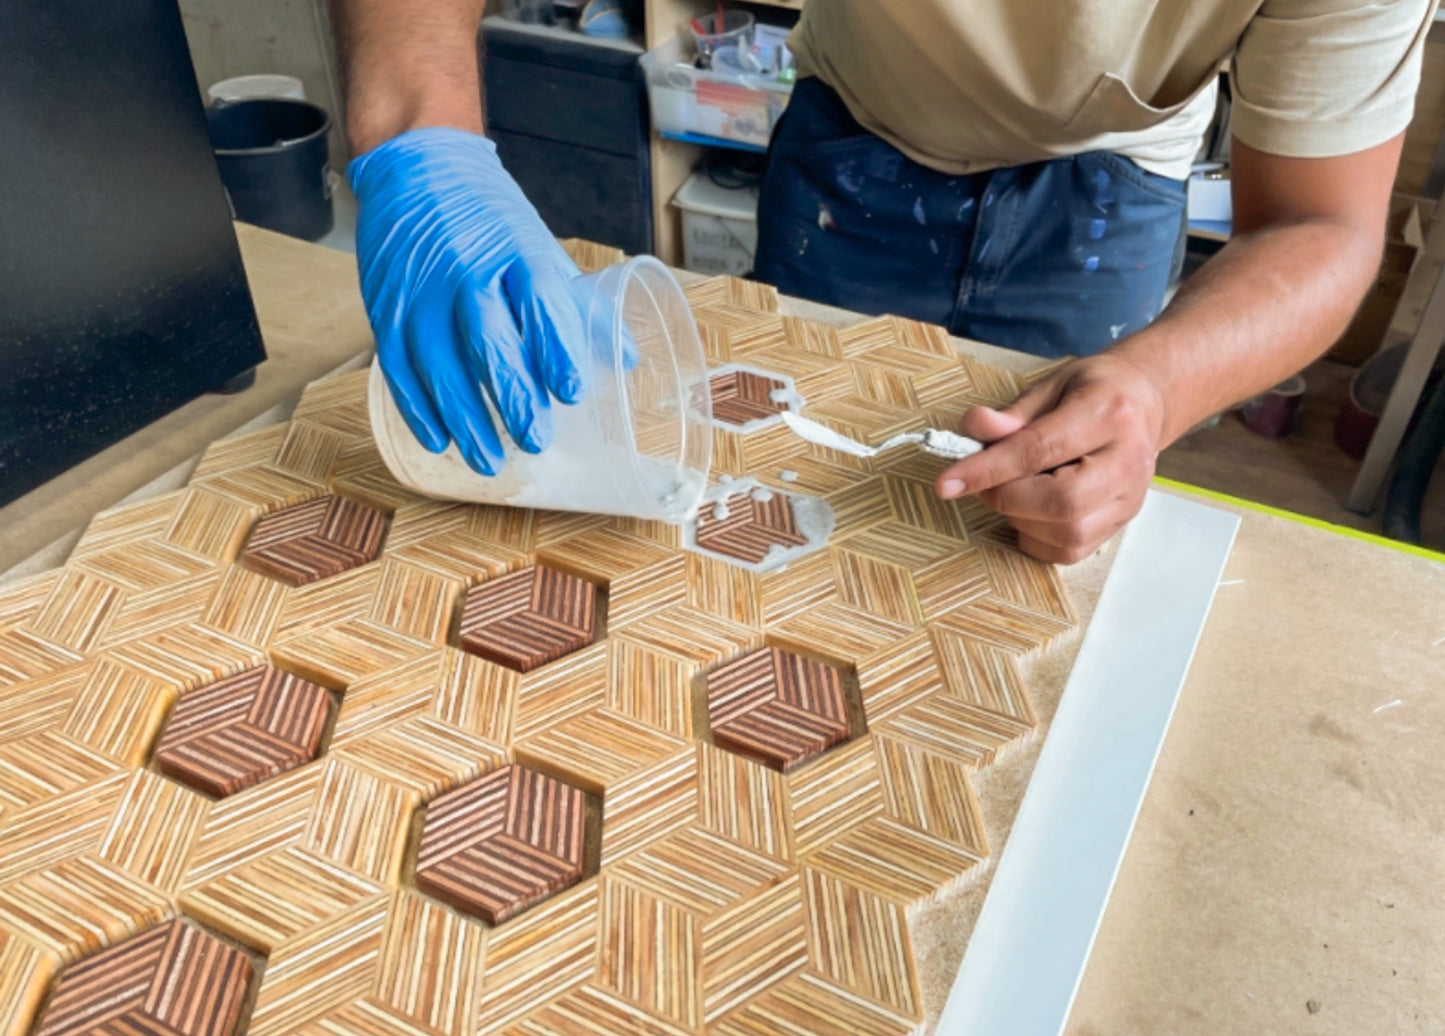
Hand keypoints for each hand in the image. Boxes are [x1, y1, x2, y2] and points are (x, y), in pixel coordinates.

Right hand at [349, 127, 585, 474]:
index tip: (571, 392)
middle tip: (537, 439)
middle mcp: (465, 271)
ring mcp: (420, 293)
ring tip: (490, 461)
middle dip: (513, 395)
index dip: (557, 349)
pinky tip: (439, 440)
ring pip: (439, 365)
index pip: (540, 301)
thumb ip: (579, 307)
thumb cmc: (488, 219)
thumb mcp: (539, 248)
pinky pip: (399, 368)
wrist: (415, 169)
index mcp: (515, 251)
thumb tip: (626, 360)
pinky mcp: (386, 310)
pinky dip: (419, 409)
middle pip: (488, 339)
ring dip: (466, 419)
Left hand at [935, 353, 1166, 563]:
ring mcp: (1130, 499)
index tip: (946, 483)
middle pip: (1061, 501)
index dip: (987, 469)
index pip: (1040, 450)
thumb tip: (974, 431)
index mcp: (1110, 414)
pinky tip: (1030, 511)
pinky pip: (1068, 551)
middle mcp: (1128, 461)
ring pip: (1067, 533)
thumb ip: (1010, 415)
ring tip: (1015, 489)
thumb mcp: (1049, 386)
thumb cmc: (1092, 391)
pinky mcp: (1120, 524)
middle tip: (987, 481)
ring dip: (1020, 517)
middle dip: (1007, 496)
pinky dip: (1035, 537)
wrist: (1145, 403)